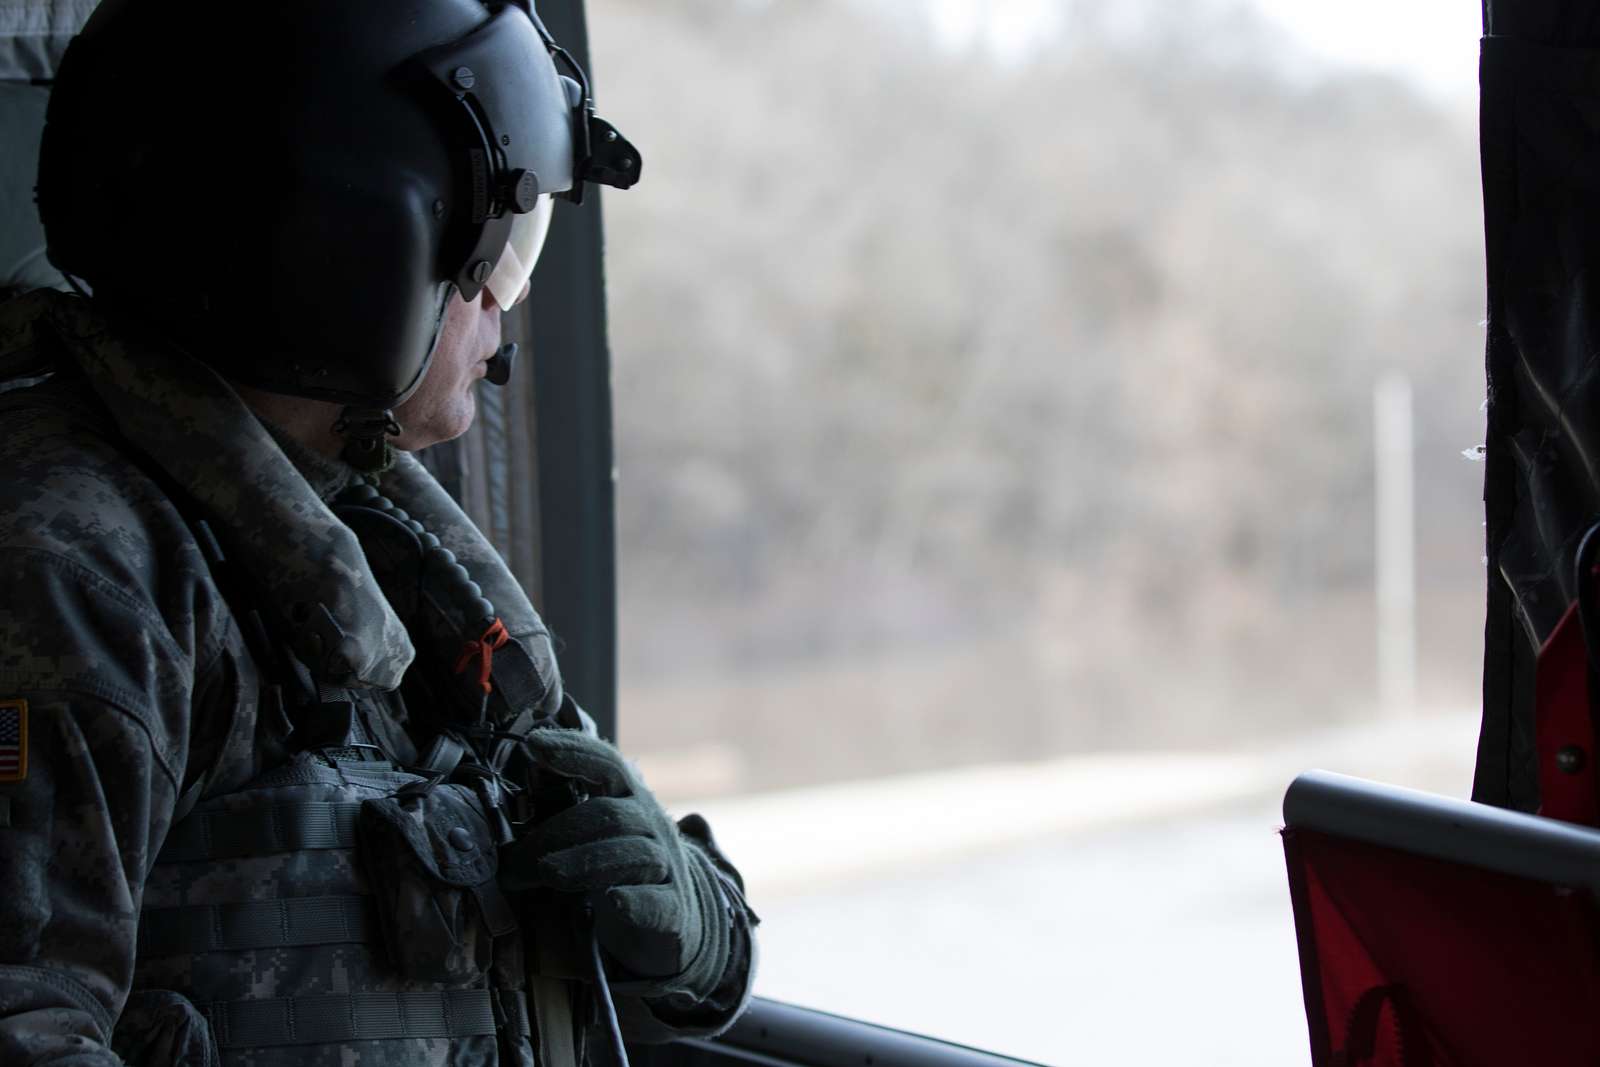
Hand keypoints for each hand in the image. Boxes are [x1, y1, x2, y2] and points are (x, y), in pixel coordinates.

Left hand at [501, 728, 728, 996]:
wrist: (671, 921)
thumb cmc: (619, 872)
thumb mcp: (596, 834)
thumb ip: (566, 810)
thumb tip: (522, 783)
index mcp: (631, 801)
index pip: (608, 765)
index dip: (574, 751)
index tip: (533, 745)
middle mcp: (652, 827)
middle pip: (607, 816)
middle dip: (555, 834)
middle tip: (513, 863)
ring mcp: (666, 868)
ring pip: (631, 854)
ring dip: (583, 862)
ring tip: (547, 873)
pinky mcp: (672, 911)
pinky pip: (656, 902)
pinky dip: (635, 901)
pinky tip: (614, 901)